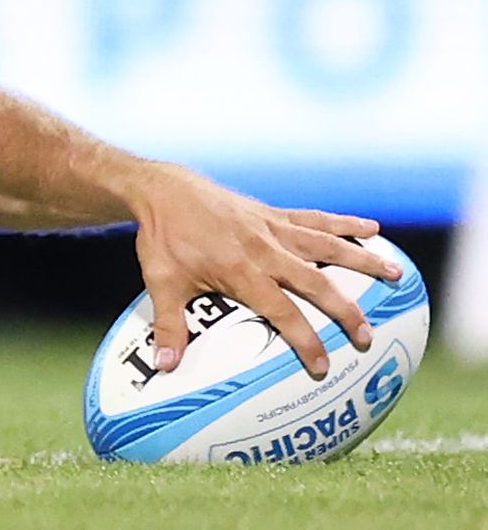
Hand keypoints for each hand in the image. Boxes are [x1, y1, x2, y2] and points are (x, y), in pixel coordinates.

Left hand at [127, 163, 400, 379]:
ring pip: (325, 244)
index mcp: (240, 271)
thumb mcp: (161, 283)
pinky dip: (343, 223)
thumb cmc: (162, 240)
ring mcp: (271, 228)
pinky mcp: (272, 213)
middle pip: (315, 282)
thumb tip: (164, 366)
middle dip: (345, 310)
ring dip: (362, 259)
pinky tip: (372, 227)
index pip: (281, 311)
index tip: (323, 366)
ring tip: (396, 273)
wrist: (163, 191)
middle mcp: (263, 249)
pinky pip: (314, 218)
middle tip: (368, 336)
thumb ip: (168, 326)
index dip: (304, 339)